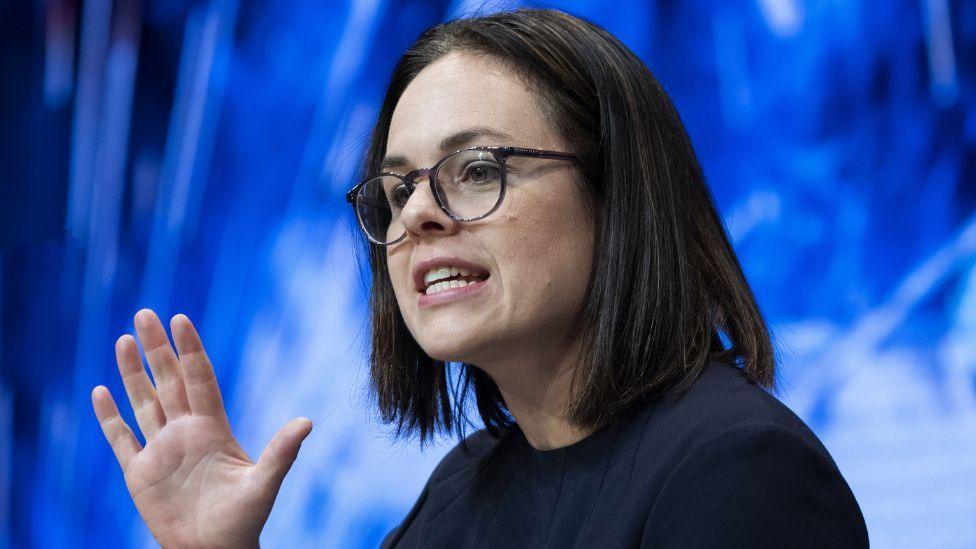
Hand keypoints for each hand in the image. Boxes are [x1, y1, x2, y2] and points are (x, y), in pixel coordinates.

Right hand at [92, 309, 311, 548]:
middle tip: (144, 314)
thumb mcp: (264, 484)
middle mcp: (186, 432)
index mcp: (213, 428)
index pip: (199, 379)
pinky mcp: (140, 473)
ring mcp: (162, 450)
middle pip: (168, 381)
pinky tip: (101, 392)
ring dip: (133, 374)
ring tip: (123, 340)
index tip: (179, 319)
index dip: (189, 349)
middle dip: (156, 349)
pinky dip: (110, 418)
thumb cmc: (244, 521)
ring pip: (144, 403)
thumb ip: (281, 453)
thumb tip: (308, 422)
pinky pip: (121, 439)